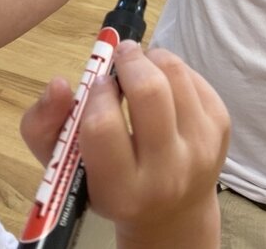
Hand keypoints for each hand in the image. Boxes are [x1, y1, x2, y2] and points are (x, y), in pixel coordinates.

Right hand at [21, 43, 229, 248]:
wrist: (173, 212)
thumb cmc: (109, 183)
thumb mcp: (67, 168)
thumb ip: (45, 127)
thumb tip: (59, 83)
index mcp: (122, 190)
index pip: (102, 127)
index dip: (97, 93)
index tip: (98, 84)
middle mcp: (167, 174)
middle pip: (149, 92)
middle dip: (130, 60)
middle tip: (120, 54)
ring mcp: (201, 148)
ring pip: (175, 74)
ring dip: (153, 57)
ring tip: (140, 63)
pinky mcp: (220, 127)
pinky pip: (194, 76)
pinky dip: (173, 69)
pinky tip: (163, 82)